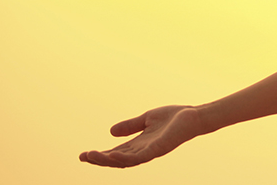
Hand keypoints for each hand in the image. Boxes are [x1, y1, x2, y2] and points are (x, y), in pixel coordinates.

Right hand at [80, 105, 204, 167]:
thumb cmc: (174, 118)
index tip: (84, 154)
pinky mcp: (159, 149)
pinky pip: (139, 157)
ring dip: (107, 160)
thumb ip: (131, 126)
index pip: (117, 153)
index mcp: (140, 144)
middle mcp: (144, 151)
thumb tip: (110, 132)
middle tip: (83, 157)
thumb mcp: (147, 119)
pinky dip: (124, 158)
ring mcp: (151, 151)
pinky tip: (112, 155)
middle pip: (118, 160)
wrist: (193, 115)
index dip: (101, 154)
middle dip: (100, 160)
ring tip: (91, 156)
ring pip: (125, 161)